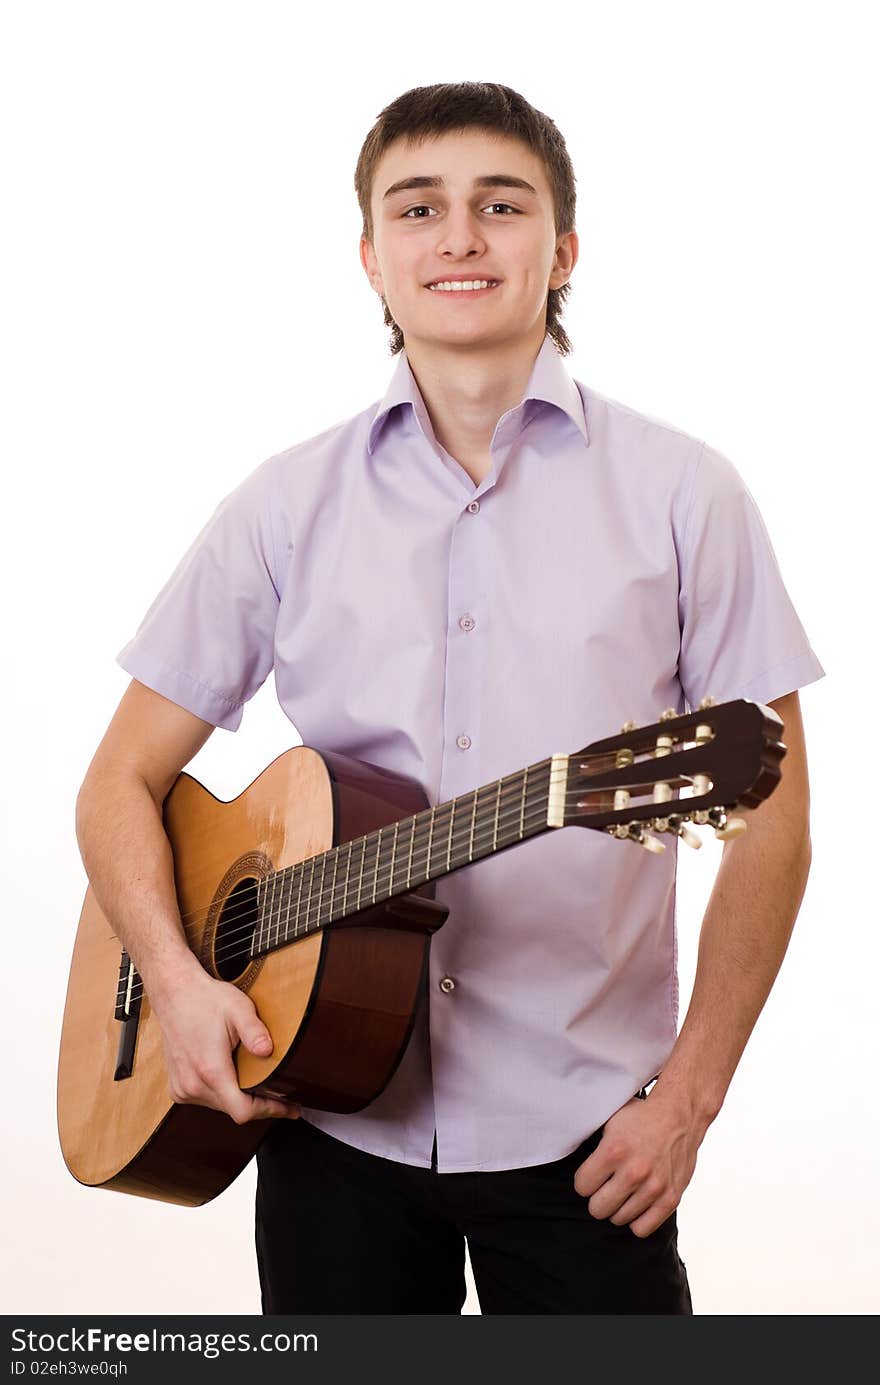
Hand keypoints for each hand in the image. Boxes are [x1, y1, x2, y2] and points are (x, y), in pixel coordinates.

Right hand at [149, 965, 301, 1124]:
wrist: (175, 994)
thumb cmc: (205, 1000)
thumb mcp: (238, 1008)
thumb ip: (255, 1031)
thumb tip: (268, 1050)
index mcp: (210, 1070)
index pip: (242, 1111)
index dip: (269, 1110)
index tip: (288, 1107)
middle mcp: (193, 1085)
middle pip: (233, 1110)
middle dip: (259, 1104)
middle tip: (281, 1096)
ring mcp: (182, 1088)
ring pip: (219, 1106)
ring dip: (239, 1099)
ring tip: (257, 1084)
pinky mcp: (177, 1086)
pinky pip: (205, 1099)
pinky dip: (221, 1093)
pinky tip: (231, 1077)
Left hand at [573, 1089, 705, 1237]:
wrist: (679, 1115)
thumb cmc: (640, 1117)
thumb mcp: (609, 1119)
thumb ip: (590, 1140)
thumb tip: (562, 1148)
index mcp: (614, 1150)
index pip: (581, 1187)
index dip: (584, 1181)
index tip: (591, 1175)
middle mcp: (634, 1171)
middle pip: (597, 1209)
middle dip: (597, 1198)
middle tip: (605, 1186)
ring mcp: (655, 1187)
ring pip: (619, 1219)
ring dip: (618, 1207)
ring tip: (623, 1191)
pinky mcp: (671, 1198)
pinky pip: (642, 1229)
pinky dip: (636, 1220)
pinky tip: (636, 1204)